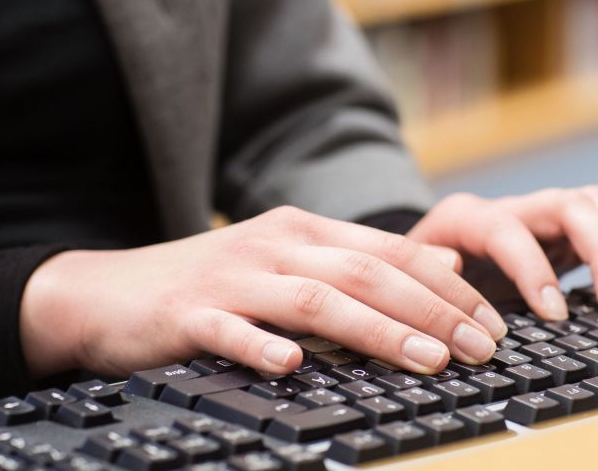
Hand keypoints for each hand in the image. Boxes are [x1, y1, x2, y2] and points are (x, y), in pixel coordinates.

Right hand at [20, 206, 506, 377]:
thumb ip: (363, 260)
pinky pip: (229, 332)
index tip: (495, 321)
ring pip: (316, 301)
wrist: (102, 293)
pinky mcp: (187, 315)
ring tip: (427, 360)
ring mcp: (230, 279)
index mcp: (303, 231)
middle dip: (433, 312)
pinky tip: (294, 366)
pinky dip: (262, 348)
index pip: (392, 252)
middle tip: (481, 348)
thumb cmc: (211, 285)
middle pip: (367, 274)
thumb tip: (446, 261)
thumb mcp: (291, 259)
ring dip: (377, 331)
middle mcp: (274, 245)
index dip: (450, 286)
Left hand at [407, 187, 597, 320]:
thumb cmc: (419, 283)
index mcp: (468, 218)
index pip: (508, 228)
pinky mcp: (573, 235)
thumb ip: (428, 277)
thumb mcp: (409, 282)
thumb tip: (452, 271)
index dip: (534, 268)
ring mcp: (546, 217)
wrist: (425, 271)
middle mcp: (514, 207)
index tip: (555, 314)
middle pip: (571, 204)